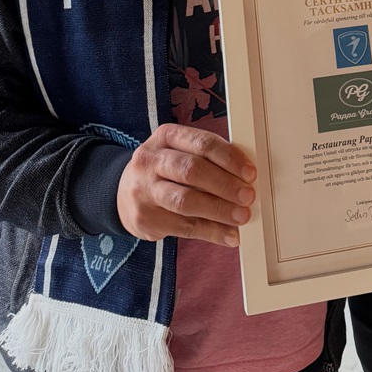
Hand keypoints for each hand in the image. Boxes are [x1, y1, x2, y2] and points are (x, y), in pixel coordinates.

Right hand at [116, 124, 256, 246]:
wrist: (122, 195)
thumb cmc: (163, 170)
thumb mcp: (177, 151)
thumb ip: (206, 158)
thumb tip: (245, 177)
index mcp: (165, 136)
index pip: (202, 143)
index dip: (229, 158)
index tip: (250, 173)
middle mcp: (150, 160)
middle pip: (192, 171)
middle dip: (225, 185)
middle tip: (248, 196)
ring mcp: (144, 190)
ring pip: (186, 201)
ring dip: (219, 210)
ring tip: (242, 216)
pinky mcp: (145, 218)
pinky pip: (184, 227)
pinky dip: (212, 232)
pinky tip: (230, 235)